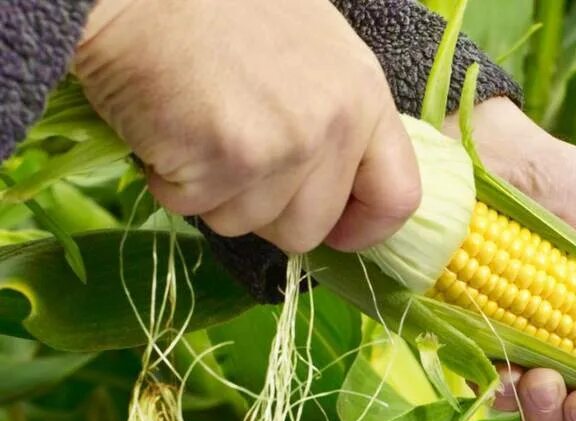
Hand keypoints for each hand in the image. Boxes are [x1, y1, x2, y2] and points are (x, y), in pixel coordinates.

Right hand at [74, 0, 419, 253]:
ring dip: (211, 193)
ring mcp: (282, 146)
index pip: (397, 197)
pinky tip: (166, 125)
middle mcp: (333, 126)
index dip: (365, 229)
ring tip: (196, 127)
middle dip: (265, 213)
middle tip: (232, 159)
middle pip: (310, 228)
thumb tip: (339, 190)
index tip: (336, 232)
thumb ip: (337, 117)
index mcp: (364, 96)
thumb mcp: (312, 49)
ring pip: (246, 224)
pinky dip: (169, 180)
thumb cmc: (217, 8)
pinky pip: (193, 207)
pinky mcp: (224, 160)